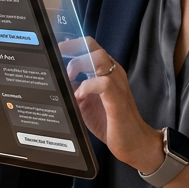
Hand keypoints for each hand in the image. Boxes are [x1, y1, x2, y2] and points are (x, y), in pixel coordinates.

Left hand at [64, 38, 163, 172]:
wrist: (133, 142)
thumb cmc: (110, 122)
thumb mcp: (85, 103)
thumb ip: (73, 89)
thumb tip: (56, 79)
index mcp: (106, 71)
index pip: (89, 46)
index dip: (70, 45)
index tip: (55, 50)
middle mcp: (113, 72)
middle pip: (92, 46)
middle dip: (71, 49)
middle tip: (57, 61)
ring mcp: (117, 83)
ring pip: (98, 57)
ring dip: (78, 65)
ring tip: (69, 79)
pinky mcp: (118, 98)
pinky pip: (103, 82)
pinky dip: (86, 87)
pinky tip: (79, 97)